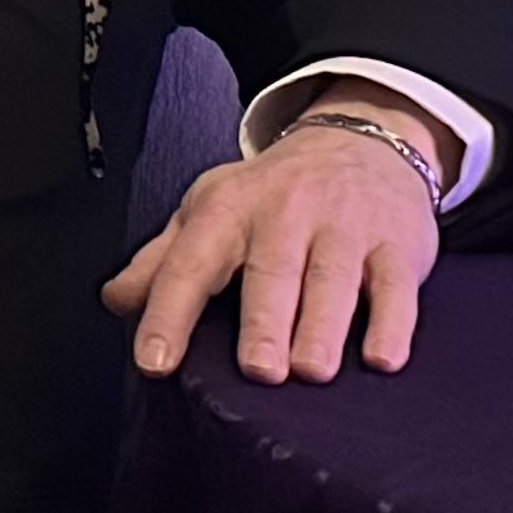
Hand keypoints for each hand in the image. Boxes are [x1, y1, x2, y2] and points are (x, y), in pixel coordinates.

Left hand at [101, 81, 445, 385]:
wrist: (360, 141)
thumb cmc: (274, 195)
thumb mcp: (210, 210)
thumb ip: (162, 261)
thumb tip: (115, 302)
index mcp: (228, 209)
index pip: (190, 264)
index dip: (169, 313)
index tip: (154, 361)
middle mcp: (286, 213)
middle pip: (272, 271)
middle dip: (265, 321)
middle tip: (259, 370)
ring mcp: (346, 227)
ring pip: (334, 279)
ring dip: (323, 327)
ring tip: (311, 371)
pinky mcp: (397, 245)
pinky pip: (397, 287)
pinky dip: (392, 324)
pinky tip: (381, 359)